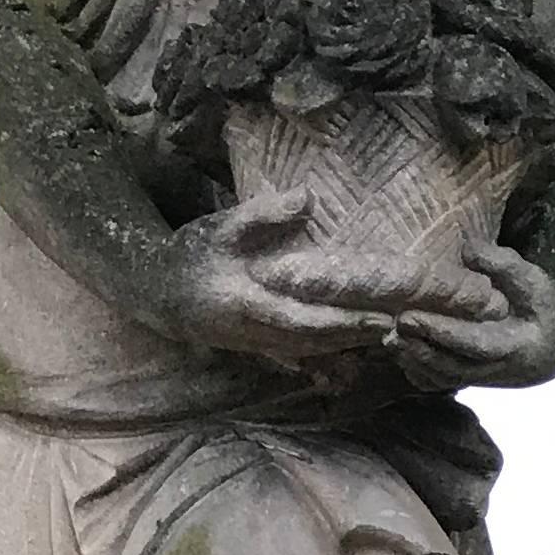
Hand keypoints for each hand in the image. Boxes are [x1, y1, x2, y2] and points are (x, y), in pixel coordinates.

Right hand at [163, 199, 387, 369]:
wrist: (156, 293)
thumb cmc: (191, 255)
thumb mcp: (223, 226)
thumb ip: (264, 214)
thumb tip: (309, 198)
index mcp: (248, 304)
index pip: (306, 318)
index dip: (344, 322)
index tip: (381, 318)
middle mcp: (255, 333)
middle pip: (316, 341)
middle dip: (356, 337)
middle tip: (398, 327)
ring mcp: (256, 345)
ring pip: (309, 352)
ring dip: (346, 347)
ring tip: (384, 337)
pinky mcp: (256, 348)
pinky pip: (296, 357)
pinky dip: (325, 357)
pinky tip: (350, 356)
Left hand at [392, 241, 554, 392]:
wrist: (552, 349)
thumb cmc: (544, 309)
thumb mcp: (535, 283)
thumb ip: (503, 265)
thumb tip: (466, 247)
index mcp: (514, 346)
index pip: (472, 342)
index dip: (440, 332)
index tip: (409, 316)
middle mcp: (494, 370)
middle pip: (450, 366)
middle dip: (419, 348)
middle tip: (393, 326)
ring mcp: (480, 378)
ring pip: (442, 378)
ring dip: (414, 361)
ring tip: (390, 339)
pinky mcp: (469, 380)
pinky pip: (439, 384)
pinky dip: (418, 372)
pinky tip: (401, 353)